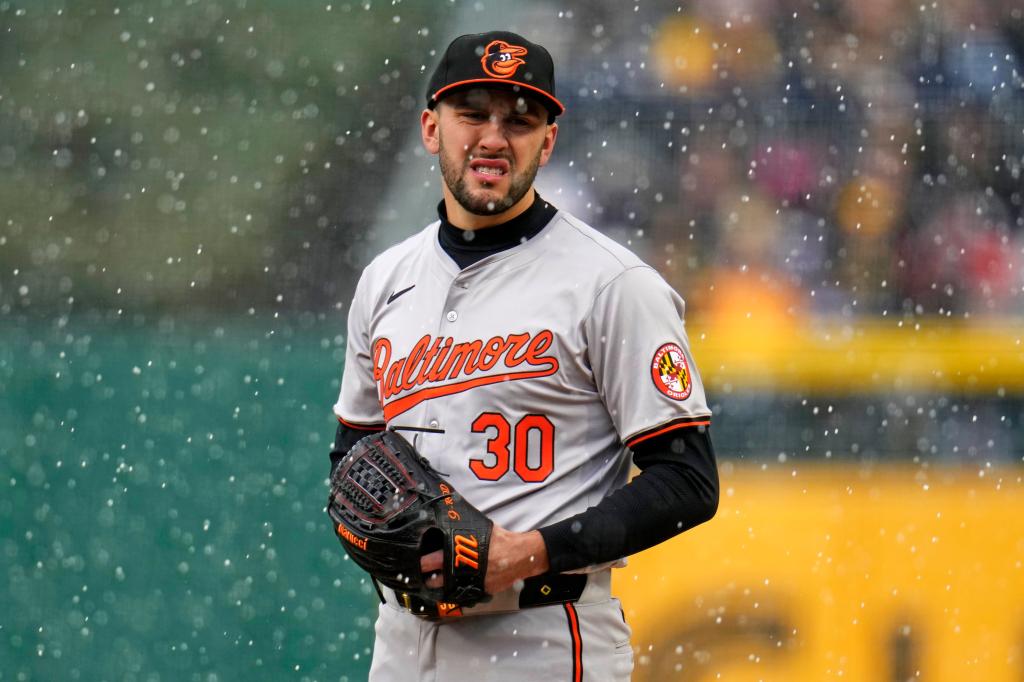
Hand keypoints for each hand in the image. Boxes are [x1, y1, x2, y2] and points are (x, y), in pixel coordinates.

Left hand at [419, 524, 549, 595]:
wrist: (521, 556)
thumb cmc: (501, 540)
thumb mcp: (482, 529)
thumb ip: (465, 530)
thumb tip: (450, 522)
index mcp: (463, 551)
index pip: (436, 559)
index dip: (423, 562)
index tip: (416, 562)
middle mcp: (465, 569)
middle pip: (437, 578)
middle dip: (426, 578)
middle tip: (419, 576)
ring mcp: (472, 582)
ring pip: (447, 589)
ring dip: (438, 586)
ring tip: (431, 582)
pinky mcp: (480, 591)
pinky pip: (462, 593)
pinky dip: (455, 591)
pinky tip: (449, 588)